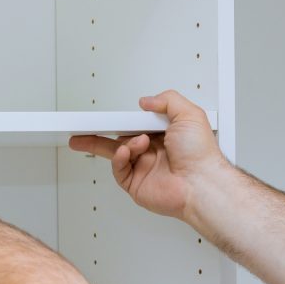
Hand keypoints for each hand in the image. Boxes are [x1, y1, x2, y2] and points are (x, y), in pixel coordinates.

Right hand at [69, 90, 230, 221]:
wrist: (201, 183)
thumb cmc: (201, 155)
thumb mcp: (190, 114)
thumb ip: (167, 100)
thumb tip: (147, 101)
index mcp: (164, 135)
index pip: (135, 123)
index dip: (120, 119)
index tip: (105, 115)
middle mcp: (152, 152)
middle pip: (118, 138)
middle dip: (98, 133)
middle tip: (83, 128)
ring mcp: (143, 168)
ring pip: (115, 153)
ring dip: (119, 145)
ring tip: (130, 145)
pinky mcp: (135, 183)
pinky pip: (118, 169)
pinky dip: (118, 159)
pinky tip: (126, 152)